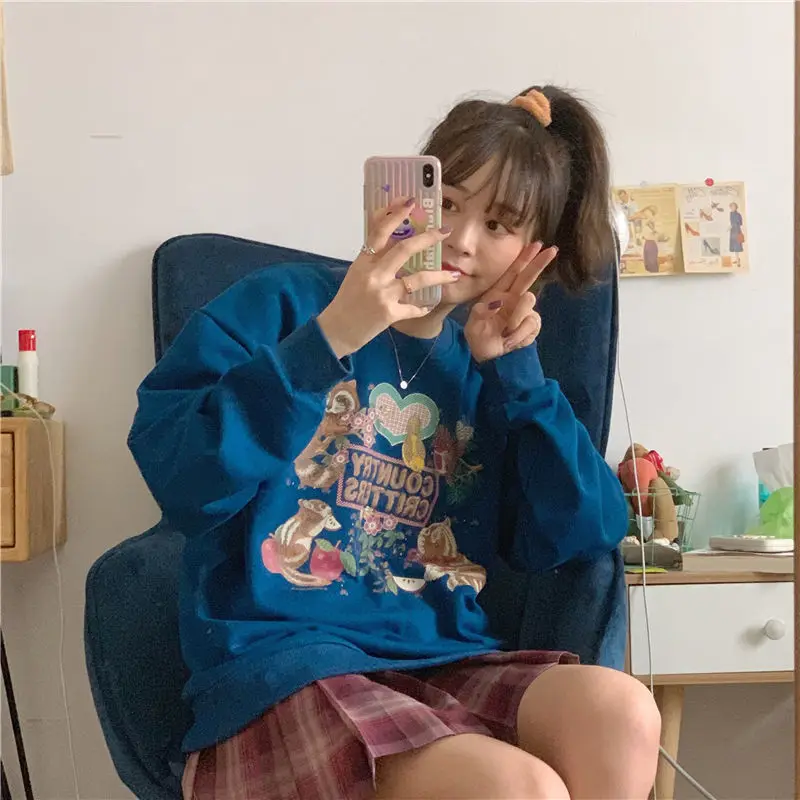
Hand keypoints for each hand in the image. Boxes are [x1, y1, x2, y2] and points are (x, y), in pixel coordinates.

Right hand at [318, 196, 456, 358]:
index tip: (410, 202)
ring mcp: (382, 294)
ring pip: (417, 279)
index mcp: (363, 262)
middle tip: (445, 231)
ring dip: (439, 276)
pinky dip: (423, 306)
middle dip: (428, 238)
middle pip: (404, 250)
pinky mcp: (390, 313)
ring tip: (454, 275)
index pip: (379, 231)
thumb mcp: (356, 275)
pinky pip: (414, 307)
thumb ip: (374, 260)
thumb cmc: (346, 302)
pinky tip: (430, 304)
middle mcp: (373, 275)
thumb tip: (397, 244)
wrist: (336, 331)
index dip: (395, 215)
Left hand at [464, 242, 556, 362]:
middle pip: (529, 278)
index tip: (536, 244)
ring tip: (504, 333)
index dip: (524, 258)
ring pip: (528, 304)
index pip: (513, 272)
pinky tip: (510, 341)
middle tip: (553, 250)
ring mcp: (524, 312)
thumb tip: (499, 303)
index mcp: (498, 294)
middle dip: (540, 263)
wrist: (487, 356)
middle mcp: (513, 299)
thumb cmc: (478, 336)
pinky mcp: (532, 326)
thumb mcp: (473, 324)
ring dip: (515, 320)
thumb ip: (482, 312)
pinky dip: (518, 335)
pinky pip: (530, 324)